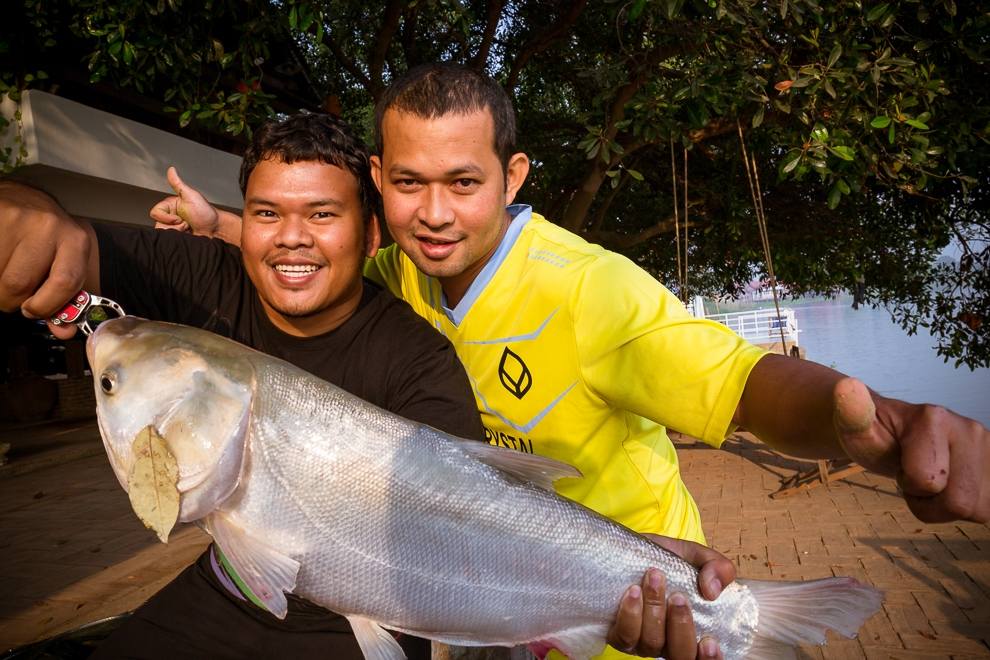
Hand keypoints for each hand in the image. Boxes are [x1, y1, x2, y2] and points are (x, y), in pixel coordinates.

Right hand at [0, 181, 95, 338]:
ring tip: (3, 274)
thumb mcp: (64, 262)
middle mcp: (49, 226)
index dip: (46, 305)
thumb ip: (64, 299)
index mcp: (75, 240)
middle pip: (20, 284)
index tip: (33, 310)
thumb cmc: (44, 237)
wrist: (20, 197)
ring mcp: (17, 219)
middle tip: (12, 294)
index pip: (65, 283)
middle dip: (12, 299)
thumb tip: (64, 331)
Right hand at [150, 166, 218, 234]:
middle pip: (158, 224)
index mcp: (170, 206)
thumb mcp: (191, 196)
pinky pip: (170, 241)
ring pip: (164, 233)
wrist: (216, 229)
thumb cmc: (206, 213)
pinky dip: (179, 239)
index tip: (180, 218)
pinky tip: (188, 235)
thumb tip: (171, 170)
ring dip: (177, 233)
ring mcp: (173, 228)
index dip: (166, 217)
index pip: (155, 212)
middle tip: (186, 224)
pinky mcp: (178, 237)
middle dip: (173, 226)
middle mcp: (170, 216)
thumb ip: (178, 184)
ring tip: (188, 230)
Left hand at [607, 535, 734, 657]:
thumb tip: (712, 591)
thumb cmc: (669, 560)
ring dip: (654, 611)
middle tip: (678, 596)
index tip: (710, 641)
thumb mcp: (698, 557)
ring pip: (652, 644)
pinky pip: (624, 636)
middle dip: (680, 626)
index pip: (704, 659)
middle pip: (679, 655)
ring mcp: (643, 642)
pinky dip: (630, 614)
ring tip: (655, 580)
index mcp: (694, 632)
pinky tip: (633, 592)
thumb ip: (717, 569)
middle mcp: (669, 644)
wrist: (634, 550)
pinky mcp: (619, 634)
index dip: (709, 658)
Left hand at [834, 377, 988, 522]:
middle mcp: (971, 429)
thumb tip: (846, 387)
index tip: (899, 462)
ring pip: (976, 510)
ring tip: (932, 478)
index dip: (907, 483)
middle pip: (959, 503)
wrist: (896, 433)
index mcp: (934, 417)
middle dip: (929, 499)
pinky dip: (967, 507)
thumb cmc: (874, 435)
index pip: (926, 482)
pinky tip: (953, 486)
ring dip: (946, 505)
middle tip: (915, 474)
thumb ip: (852, 413)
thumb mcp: (856, 428)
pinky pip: (989, 510)